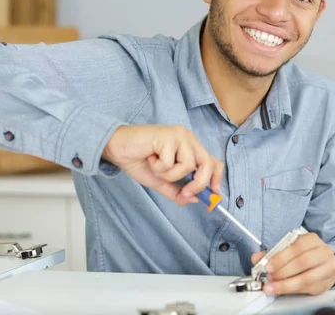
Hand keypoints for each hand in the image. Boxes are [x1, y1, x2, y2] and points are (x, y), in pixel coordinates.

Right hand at [102, 125, 223, 205]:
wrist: (117, 148)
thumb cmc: (139, 160)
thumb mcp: (161, 181)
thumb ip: (178, 191)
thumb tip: (195, 200)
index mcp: (190, 146)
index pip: (213, 161)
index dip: (217, 177)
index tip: (214, 193)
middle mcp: (188, 138)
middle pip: (207, 163)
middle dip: (198, 183)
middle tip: (184, 192)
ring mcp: (179, 135)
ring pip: (188, 165)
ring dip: (170, 174)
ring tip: (156, 166)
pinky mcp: (168, 136)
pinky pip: (171, 163)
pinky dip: (158, 167)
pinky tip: (149, 158)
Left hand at [250, 233, 334, 295]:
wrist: (325, 264)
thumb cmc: (306, 255)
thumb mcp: (290, 249)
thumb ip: (273, 253)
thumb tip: (256, 258)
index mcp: (312, 239)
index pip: (297, 246)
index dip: (281, 257)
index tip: (267, 266)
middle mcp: (323, 252)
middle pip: (302, 262)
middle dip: (282, 271)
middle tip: (269, 276)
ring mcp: (327, 268)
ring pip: (306, 278)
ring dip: (286, 283)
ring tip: (272, 286)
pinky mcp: (325, 283)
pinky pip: (307, 288)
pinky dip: (292, 290)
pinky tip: (281, 290)